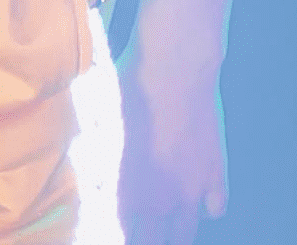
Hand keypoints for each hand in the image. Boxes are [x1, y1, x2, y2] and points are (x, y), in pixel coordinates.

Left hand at [111, 42, 228, 243]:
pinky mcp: (215, 176)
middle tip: (146, 231)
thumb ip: (91, 159)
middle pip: (153, 243)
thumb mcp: (97, 124)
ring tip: (171, 227)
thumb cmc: (128, 90)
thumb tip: (81, 169)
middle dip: (147, 240)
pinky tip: (201, 195)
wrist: (174, 70)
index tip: (121, 227)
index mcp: (124, 192)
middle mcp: (157, 201)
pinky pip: (216, 209)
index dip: (120, 233)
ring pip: (185, 235)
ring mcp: (189, 192)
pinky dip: (209, 207)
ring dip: (176, 233)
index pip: (120, 235)